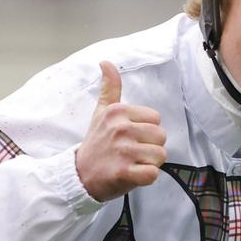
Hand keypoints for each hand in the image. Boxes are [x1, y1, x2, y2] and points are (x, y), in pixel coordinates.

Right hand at [75, 61, 166, 201]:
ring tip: (131, 164)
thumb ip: (110, 88)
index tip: (131, 138)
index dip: (147, 131)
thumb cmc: (96, 144)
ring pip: (160, 156)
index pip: (156, 119)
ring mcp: (123, 151)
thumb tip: (106, 62)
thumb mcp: (101, 113)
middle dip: (151, 148)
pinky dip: (146, 178)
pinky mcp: (124, 172)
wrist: (79, 176)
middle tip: (131, 153)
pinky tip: (132, 175)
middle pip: (161, 137)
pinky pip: (152, 174)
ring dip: (149, 164)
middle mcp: (121, 129)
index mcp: (118, 112)